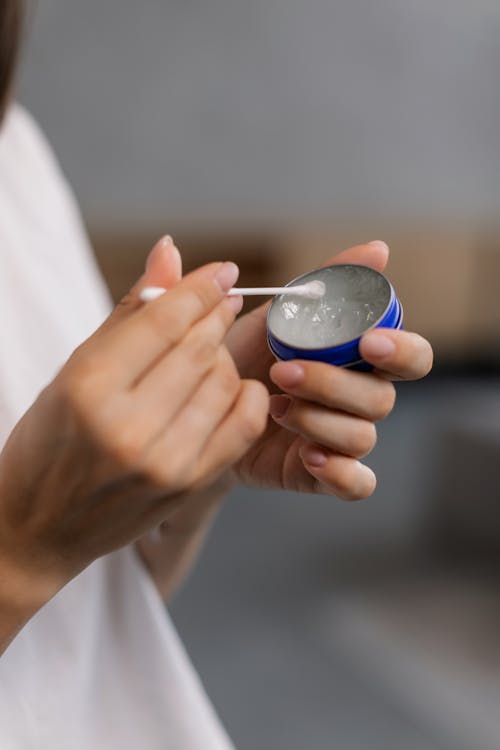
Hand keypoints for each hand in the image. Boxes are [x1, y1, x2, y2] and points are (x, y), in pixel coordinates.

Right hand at [0, 240, 268, 612]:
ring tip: (208, 351)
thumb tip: (171, 249)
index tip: (223, 271)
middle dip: (215, 315)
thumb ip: (129, 310)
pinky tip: (230, 385)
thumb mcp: (75, 369)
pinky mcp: (188, 486)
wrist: (39, 526)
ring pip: (224, 381)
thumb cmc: (48, 442)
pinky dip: (247, 396)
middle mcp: (128, 427)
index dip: (200, 288)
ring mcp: (164, 462)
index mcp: (88, 388)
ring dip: (224, 356)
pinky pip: (243, 424)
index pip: (164, 321)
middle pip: (198, 348)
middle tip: (219, 301)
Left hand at [226, 240, 432, 498]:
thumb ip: (317, 281)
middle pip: (382, 398)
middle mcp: (356, 399)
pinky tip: (309, 456)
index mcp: (353, 358)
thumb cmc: (236, 354)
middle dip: (336, 384)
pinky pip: (357, 484)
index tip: (369, 341)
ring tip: (273, 407)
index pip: (410, 356)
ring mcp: (340, 439)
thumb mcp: (268, 312)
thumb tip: (380, 246)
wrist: (192, 408)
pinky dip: (341, 473)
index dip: (403, 350)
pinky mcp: (321, 475)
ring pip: (363, 436)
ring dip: (320, 419)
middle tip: (285, 371)